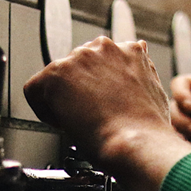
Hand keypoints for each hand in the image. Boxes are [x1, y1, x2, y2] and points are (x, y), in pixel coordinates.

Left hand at [24, 37, 190, 190]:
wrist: (136, 143)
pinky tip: (65, 123)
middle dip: (80, 91)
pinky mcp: (57, 74)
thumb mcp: (156, 93)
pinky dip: (44, 110)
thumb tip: (137, 73)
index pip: (102, 62)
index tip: (102, 104)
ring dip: (63, 99)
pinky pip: (34, 90)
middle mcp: (104, 47)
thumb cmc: (147, 129)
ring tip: (81, 122)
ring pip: (55, 78)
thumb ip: (141, 76)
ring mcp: (79, 58)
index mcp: (131, 51)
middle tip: (91, 116)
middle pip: (77, 68)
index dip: (99, 88)